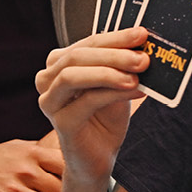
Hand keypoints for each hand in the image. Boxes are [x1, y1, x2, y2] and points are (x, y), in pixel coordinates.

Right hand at [35, 27, 148, 184]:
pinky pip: (85, 101)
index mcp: (59, 65)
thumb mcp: (116, 84)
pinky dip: (113, 93)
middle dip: (113, 53)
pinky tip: (137, 91)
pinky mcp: (60, 123)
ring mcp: (50, 102)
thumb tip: (143, 45)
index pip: (87, 43)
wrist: (99, 158)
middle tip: (142, 57)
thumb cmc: (105, 119)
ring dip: (108, 71)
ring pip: (72, 75)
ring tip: (137, 75)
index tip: (141, 34)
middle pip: (77, 56)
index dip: (115, 37)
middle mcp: (47, 80)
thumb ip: (122, 65)